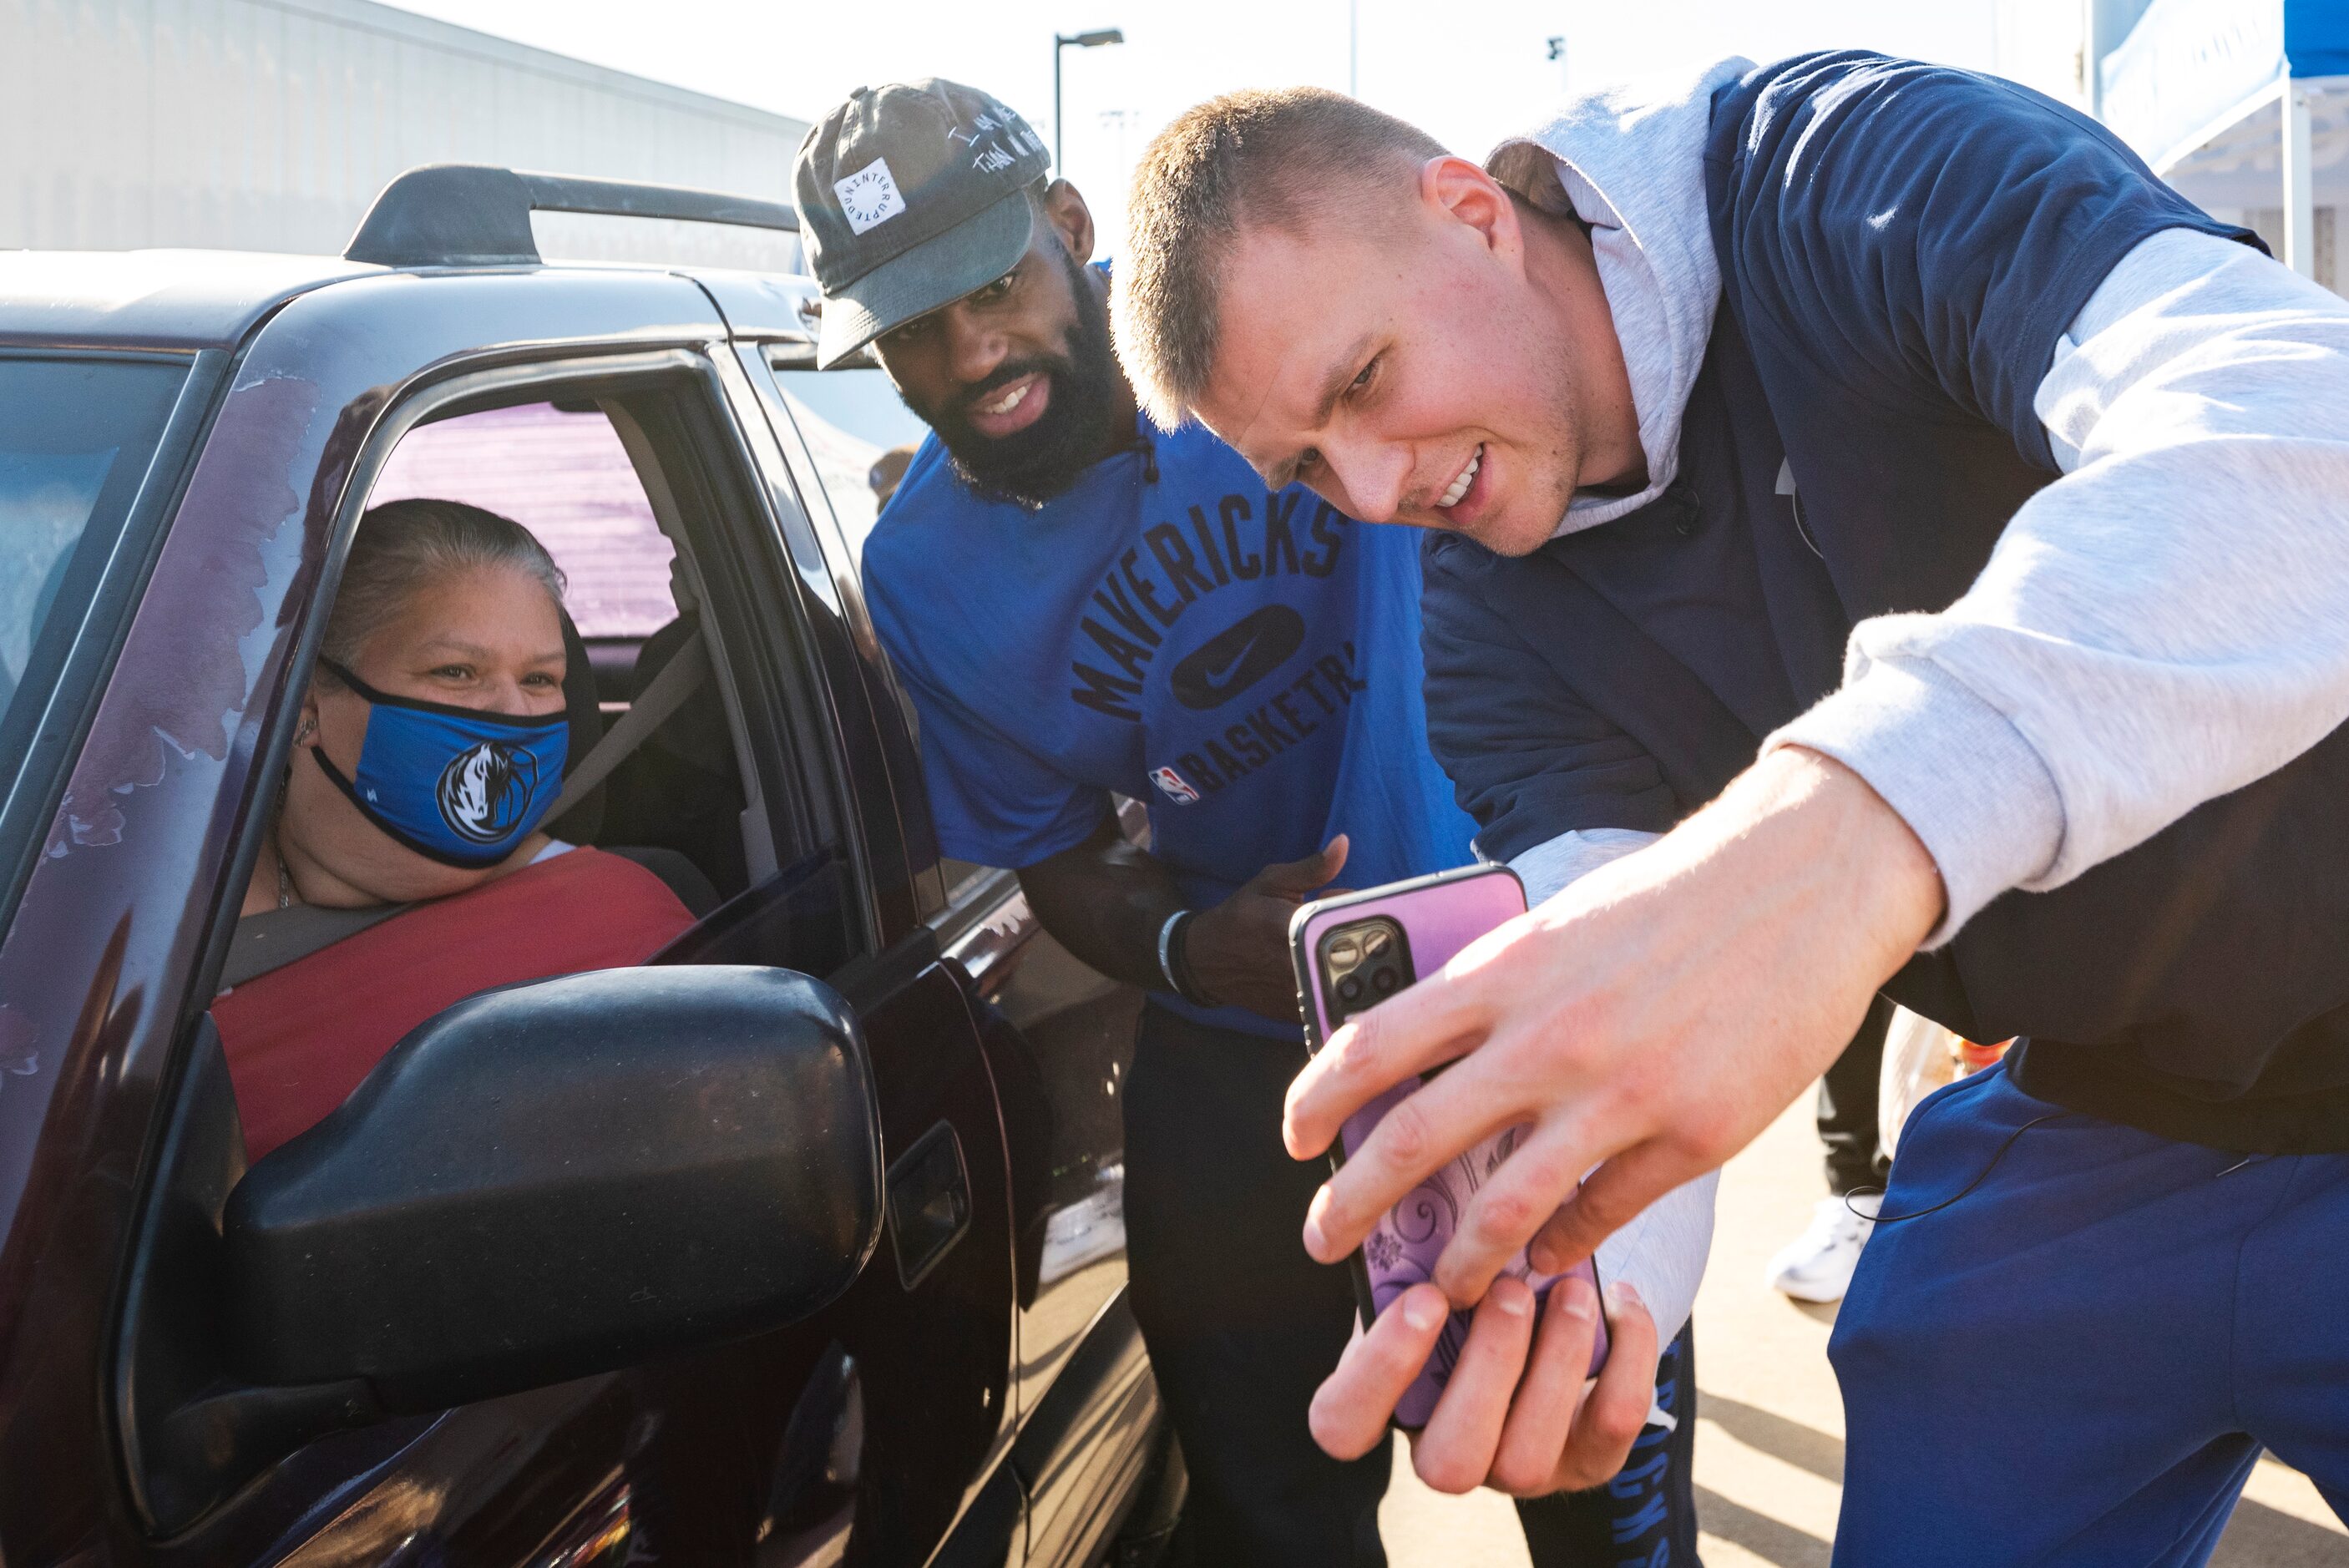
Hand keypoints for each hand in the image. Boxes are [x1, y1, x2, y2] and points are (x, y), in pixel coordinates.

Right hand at [1184, 835, 1348, 1021]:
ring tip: (1335, 949)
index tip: (1343, 904)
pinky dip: (1338, 985)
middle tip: (1341, 928)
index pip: (1347, 919)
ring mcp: (1297, 994)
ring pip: (1349, 982)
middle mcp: (1296, 965)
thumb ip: (1313, 868)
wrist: (1207, 961)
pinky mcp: (1297, 1014)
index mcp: (1292, 927)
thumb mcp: (1271, 883)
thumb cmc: (1241, 917)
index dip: (1356, 910)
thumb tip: (1343, 843)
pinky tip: (1325, 970)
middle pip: (1356, 954)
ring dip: (1353, 965)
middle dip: (1360, 939)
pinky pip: (1333, 1001)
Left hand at [1285, 750, 1941, 1301]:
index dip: (1317, 1101)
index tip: (1295, 1140)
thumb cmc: (1670, 900)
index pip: (1373, 1045)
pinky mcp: (1691, 1136)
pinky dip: (1561, 1246)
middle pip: (1415, 1142)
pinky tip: (1545, 1257)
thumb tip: (1423, 1055)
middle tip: (1324, 1240)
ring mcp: (1622, 1095)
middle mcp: (1548, 1037)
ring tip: (1441, 1287)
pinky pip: (1601, 1214)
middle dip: (1353, 1206)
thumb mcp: (1556, 926)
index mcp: (1505, 972)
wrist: (1801, 884)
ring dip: (1459, 1262)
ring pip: (1506, 1210)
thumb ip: (1491, 991)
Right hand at [1310, 1276, 1660, 1495]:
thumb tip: (1412, 1171)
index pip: (1344, 1423)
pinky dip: (1626, 1357)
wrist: (1540, 1315)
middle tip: (1511, 1289)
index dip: (1379, 1370)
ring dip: (1556, 1364)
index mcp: (1384, 1405)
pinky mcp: (1586, 1463)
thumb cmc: (1466, 1281)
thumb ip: (1409, 1252)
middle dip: (1487, 1368)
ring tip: (1572, 1289)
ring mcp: (1516, 1471)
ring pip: (1528, 1459)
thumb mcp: (1424, 1266)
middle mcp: (1446, 1454)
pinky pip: (1612, 1426)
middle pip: (1450, 1460)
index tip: (1423, 1296)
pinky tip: (1618, 1298)